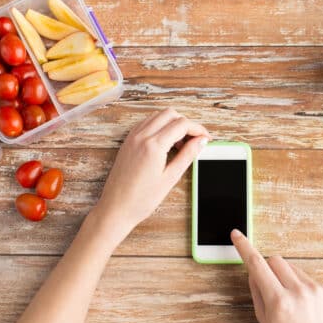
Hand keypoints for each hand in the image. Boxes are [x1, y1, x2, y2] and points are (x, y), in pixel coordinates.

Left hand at [91, 108, 209, 248]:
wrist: (116, 208)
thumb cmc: (141, 199)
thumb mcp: (170, 178)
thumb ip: (188, 155)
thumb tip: (201, 141)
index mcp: (153, 145)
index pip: (182, 124)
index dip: (198, 129)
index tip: (206, 138)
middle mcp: (141, 136)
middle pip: (171, 114)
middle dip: (186, 123)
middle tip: (195, 140)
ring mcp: (132, 137)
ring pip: (158, 115)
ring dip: (173, 123)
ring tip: (181, 143)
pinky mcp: (128, 141)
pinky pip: (147, 123)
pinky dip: (160, 126)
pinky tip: (166, 143)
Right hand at [231, 230, 322, 322]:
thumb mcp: (263, 321)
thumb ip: (256, 291)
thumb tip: (253, 271)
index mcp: (278, 301)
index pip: (256, 264)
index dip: (244, 247)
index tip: (237, 235)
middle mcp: (297, 292)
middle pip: (275, 259)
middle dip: (268, 268)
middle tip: (269, 285)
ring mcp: (314, 290)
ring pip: (290, 266)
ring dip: (285, 276)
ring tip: (288, 298)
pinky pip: (305, 276)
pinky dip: (299, 284)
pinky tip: (301, 302)